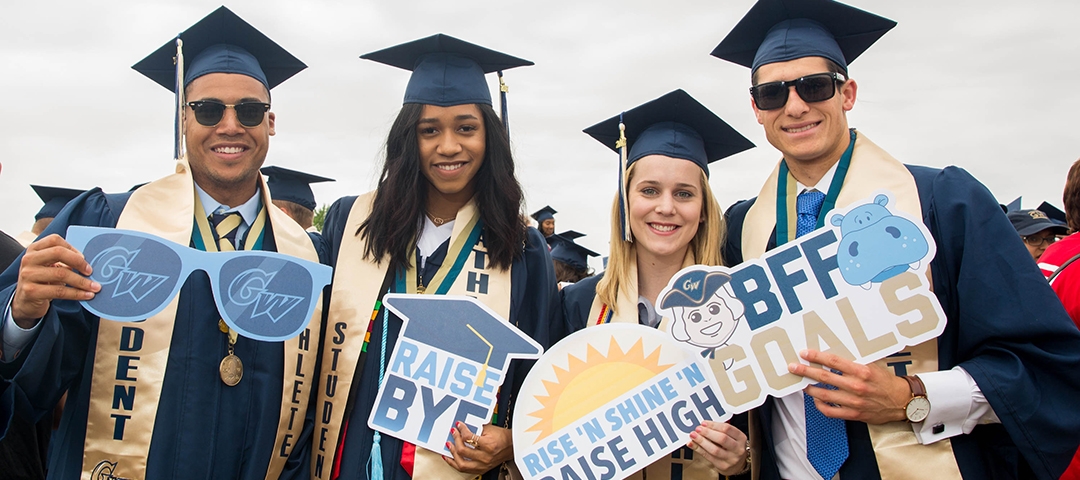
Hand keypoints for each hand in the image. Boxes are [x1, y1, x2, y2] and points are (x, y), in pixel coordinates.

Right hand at [11, 234, 98, 327]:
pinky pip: (59, 291)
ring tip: (95, 287)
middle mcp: (29, 259)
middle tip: (91, 272)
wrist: (25, 302)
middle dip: (79, 262)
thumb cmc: (43, 281)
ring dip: (82, 282)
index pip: (55, 240)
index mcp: (34, 249)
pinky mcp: (31, 291)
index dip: (72, 248)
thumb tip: (89, 263)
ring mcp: (28, 275)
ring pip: (61, 274)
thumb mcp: (49, 266)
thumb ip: (63, 260)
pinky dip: (77, 293)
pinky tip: (87, 295)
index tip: (84, 259)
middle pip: (58, 253)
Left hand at [443, 422, 513, 474]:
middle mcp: (485, 457)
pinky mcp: (481, 469)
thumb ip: (475, 428)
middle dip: (455, 440)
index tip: (459, 425)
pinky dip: (454, 463)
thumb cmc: (502, 437)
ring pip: (461, 463)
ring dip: (452, 454)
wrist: (511, 446)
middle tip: (453, 433)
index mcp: (488, 445)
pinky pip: (464, 470)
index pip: (468, 438)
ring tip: (449, 446)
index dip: (461, 430)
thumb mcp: (489, 429)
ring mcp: (482, 465)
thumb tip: (462, 427)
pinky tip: (450, 458)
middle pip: (463, 450)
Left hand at [687, 420, 748, 474]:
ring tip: (693, 436)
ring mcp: (731, 459)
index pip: (727, 429)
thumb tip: (703, 425)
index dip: (714, 425)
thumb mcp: (732, 437)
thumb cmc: (733, 448)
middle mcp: (738, 449)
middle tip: (698, 429)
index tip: (704, 423)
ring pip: (714, 449)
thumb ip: (720, 430)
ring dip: (701, 441)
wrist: (737, 465)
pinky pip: (708, 457)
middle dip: (708, 433)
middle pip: (722, 439)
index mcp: (741, 438)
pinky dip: (698, 449)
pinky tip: (692, 444)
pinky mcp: (722, 466)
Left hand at [788, 349, 909, 423]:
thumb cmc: (886, 382)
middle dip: (806, 371)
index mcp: (861, 371)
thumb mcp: (872, 365)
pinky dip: (820, 406)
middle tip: (793, 367)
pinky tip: (816, 400)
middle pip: (824, 377)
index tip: (805, 353)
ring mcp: (853, 401)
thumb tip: (832, 355)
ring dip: (810, 388)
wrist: (902, 401)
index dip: (816, 357)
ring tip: (802, 383)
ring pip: (824, 395)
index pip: (833, 361)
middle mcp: (856, 386)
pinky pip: (830, 411)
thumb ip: (854, 361)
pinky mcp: (853, 414)